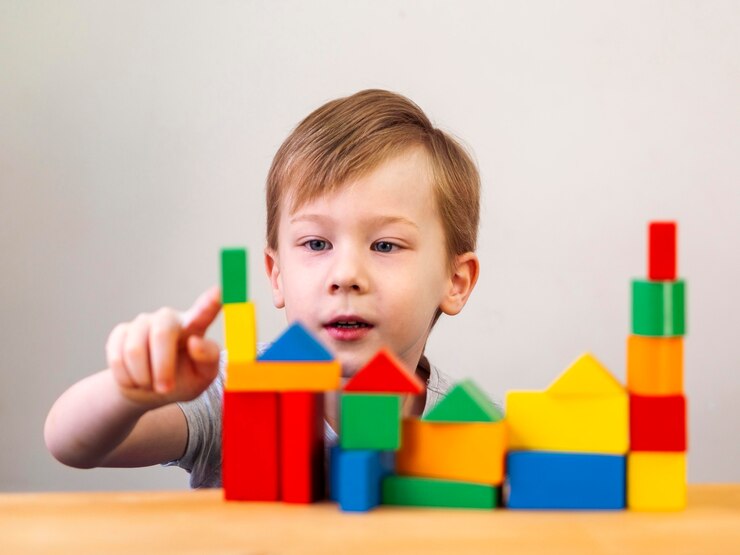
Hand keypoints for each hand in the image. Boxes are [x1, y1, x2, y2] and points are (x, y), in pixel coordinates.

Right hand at [105, 286, 221, 407]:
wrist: (149, 390)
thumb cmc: (182, 380)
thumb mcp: (203, 376)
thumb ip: (209, 359)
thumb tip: (195, 342)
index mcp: (195, 326)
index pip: (204, 311)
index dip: (211, 301)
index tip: (219, 291)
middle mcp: (169, 318)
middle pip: (161, 334)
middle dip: (161, 368)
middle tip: (165, 389)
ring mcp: (143, 322)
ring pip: (135, 350)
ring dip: (143, 378)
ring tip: (151, 383)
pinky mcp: (121, 332)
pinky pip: (117, 357)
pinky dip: (126, 378)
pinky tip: (135, 379)